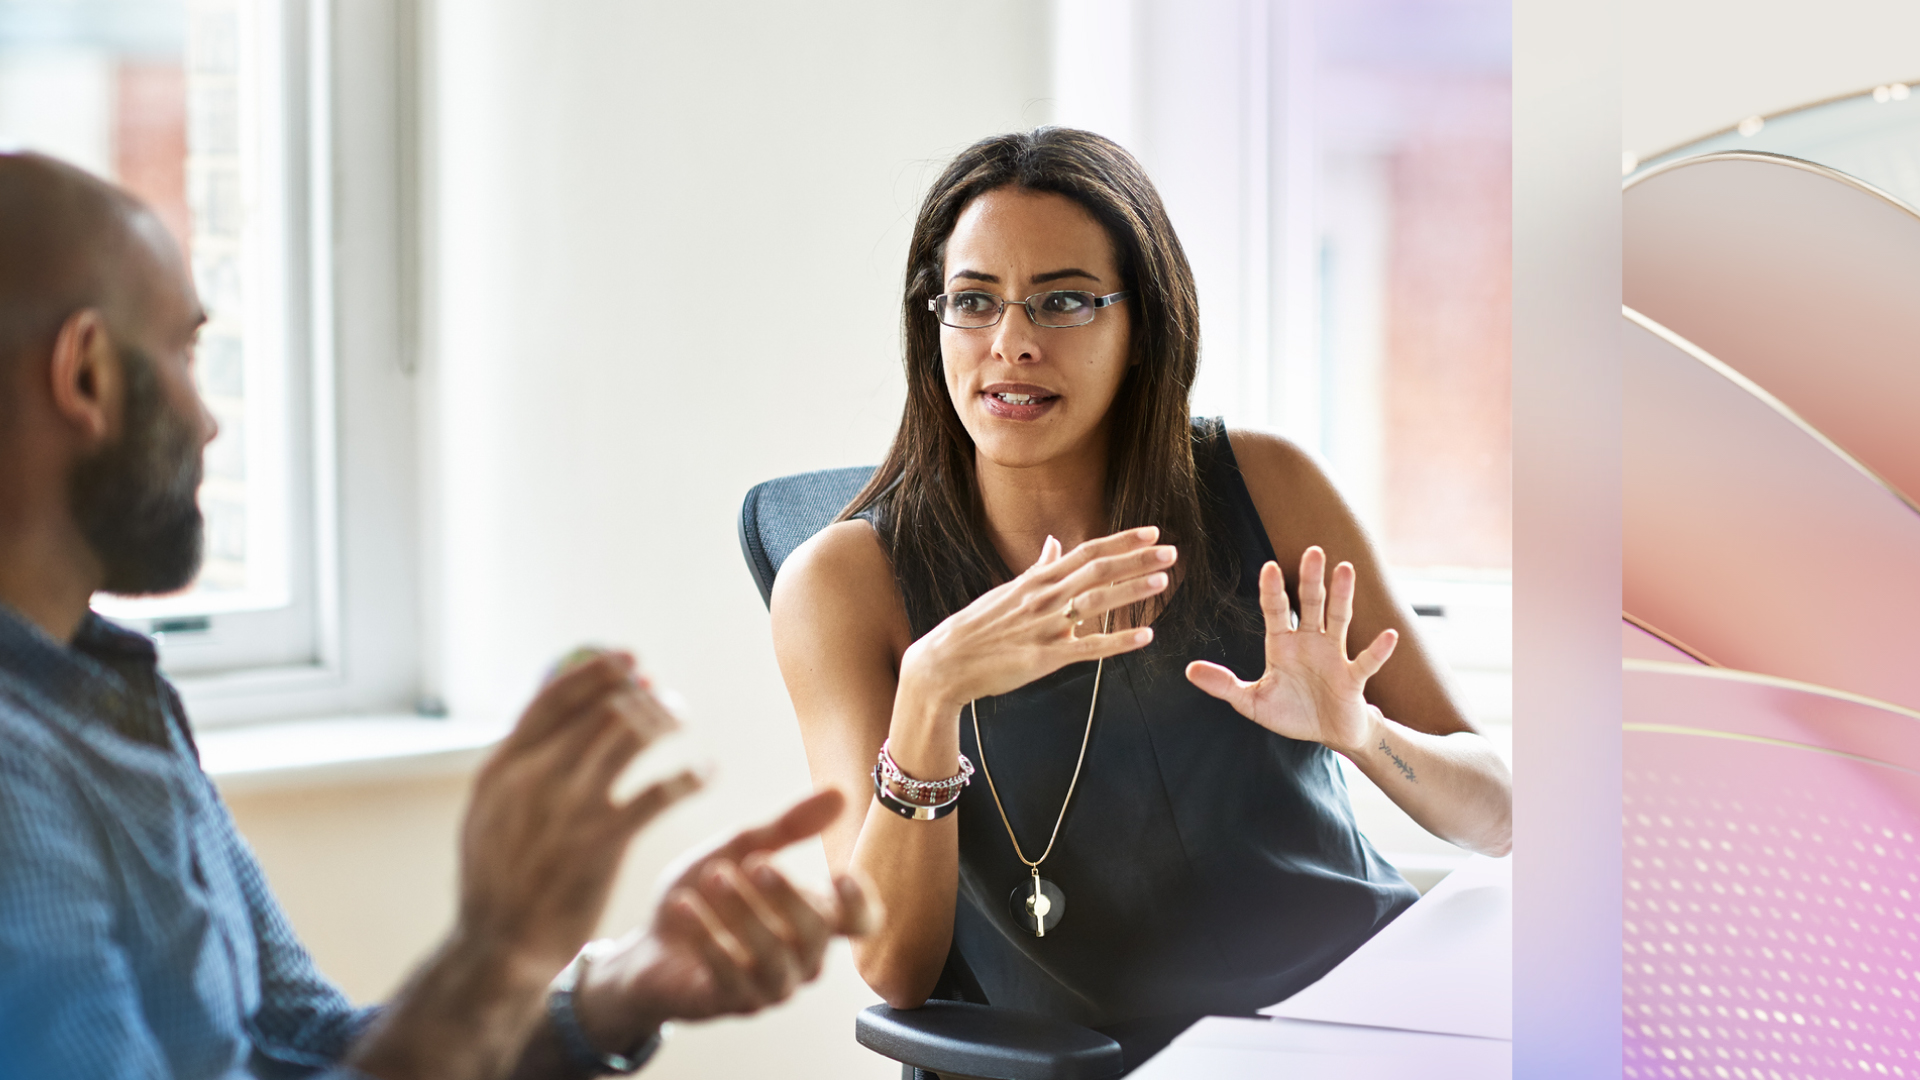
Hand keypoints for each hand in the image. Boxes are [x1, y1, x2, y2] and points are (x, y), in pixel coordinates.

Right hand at [455, 651, 702, 981]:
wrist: (498, 945)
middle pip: (601, 709)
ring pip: (632, 736)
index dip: (598, 671)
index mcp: (502, 767)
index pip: (554, 698)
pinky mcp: (603, 841)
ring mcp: (569, 808)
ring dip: (666, 720)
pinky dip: (690, 775)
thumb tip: (549, 713)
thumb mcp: (489, 812)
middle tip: (665, 698)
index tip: (630, 659)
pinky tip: (705, 772)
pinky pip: (660, 791)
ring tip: (683, 720)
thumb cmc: (499, 878)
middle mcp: (534, 777)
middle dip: (641, 695)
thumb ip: (517, 766)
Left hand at [573, 790, 874, 1046]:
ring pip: (776, 958)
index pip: (860, 924)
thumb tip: (839, 794)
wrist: (647, 946)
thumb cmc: (705, 897)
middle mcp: (801, 958)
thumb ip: (787, 827)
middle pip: (817, 935)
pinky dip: (708, 938)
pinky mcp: (730, 1002)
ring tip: (714, 877)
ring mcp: (769, 986)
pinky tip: (684, 905)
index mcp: (812, 920)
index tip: (839, 874)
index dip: (860, 904)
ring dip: (747, 915)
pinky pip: (730, 978)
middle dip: (788, 896)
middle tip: (755, 862)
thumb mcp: (739, 850)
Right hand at [899, 526, 1174, 709]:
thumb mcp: (1008, 590)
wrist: (946, 662)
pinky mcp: (1044, 658)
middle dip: (1136, 560)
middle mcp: (1044, 598)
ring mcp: (1045, 627)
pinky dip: (1117, 642)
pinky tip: (1144, 637)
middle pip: (1097, 571)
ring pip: (1096, 603)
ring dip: (1130, 592)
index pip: (1086, 552)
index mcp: (1037, 580)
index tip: (1151, 533)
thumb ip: (1038, 568)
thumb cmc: (978, 626)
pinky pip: (1087, 649)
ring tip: (1162, 582)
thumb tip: (1054, 542)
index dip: (1121, 542)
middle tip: (1170, 552)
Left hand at [1184, 546, 1396, 753]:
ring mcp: (1334, 656)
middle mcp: (1310, 642)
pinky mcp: (1353, 678)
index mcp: (1282, 644)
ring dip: (1342, 596)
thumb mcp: (1252, 702)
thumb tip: (1189, 671)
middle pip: (1310, 604)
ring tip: (1345, 569)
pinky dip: (1378, 649)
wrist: (1328, 734)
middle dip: (1311, 579)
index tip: (1270, 566)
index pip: (1276, 610)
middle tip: (1312, 550)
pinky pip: (1366, 661)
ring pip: (1339, 620)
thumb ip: (1224, 685)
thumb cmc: (1292, 712)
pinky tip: (1389, 635)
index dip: (1273, 590)